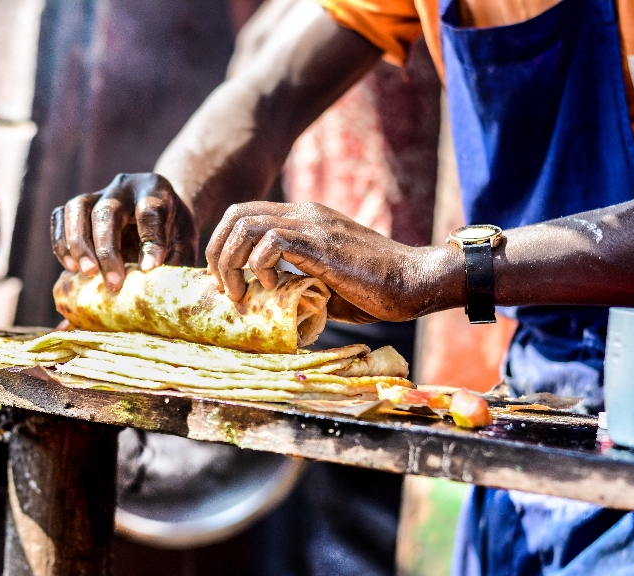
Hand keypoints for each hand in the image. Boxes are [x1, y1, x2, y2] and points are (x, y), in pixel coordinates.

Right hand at [51, 173, 197, 290]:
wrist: (162, 212)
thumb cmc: (174, 233)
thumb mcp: (185, 244)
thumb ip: (174, 262)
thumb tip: (152, 287)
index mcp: (157, 190)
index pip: (151, 211)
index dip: (150, 241)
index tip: (150, 270)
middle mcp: (124, 187)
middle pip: (107, 211)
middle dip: (107, 249)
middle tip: (113, 283)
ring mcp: (98, 192)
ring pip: (77, 208)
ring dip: (78, 244)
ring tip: (86, 274)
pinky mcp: (80, 206)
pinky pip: (61, 216)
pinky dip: (61, 241)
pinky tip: (70, 267)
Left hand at [206, 201, 460, 322]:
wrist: (414, 282)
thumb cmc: (373, 289)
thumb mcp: (322, 284)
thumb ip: (294, 282)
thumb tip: (264, 302)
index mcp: (302, 219)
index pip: (244, 216)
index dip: (224, 247)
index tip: (224, 281)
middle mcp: (303, 214)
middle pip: (235, 215)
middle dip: (218, 253)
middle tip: (224, 288)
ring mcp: (312, 225)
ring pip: (245, 224)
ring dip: (233, 261)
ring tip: (241, 291)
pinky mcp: (321, 243)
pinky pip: (271, 240)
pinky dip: (261, 265)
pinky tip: (274, 287)